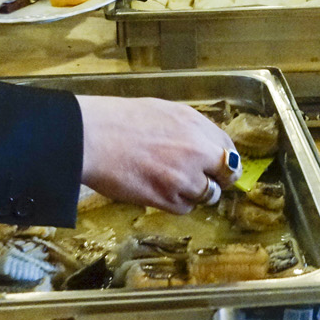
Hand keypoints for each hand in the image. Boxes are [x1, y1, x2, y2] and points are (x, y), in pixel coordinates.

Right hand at [77, 95, 237, 213]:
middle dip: (219, 180)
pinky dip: (177, 203)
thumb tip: (201, 144)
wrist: (92, 137)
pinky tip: (161, 192)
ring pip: (208, 195)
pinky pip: (185, 208)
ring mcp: (184, 177)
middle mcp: (197, 150)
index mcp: (195, 124)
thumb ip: (187, 129)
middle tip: (208, 182)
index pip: (228, 148)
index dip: (224, 160)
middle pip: (227, 175)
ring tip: (174, 185)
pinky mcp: (167, 199)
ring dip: (197, 193)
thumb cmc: (118, 119)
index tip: (220, 166)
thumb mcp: (162, 111)